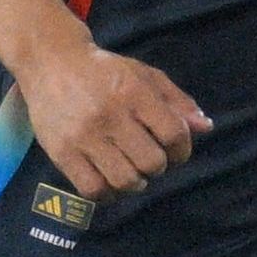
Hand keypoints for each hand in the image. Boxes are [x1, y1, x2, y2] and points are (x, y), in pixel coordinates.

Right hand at [14, 41, 214, 198]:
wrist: (51, 62)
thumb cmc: (105, 72)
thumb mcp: (145, 75)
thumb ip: (177, 101)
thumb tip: (206, 128)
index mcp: (134, 93)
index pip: (174, 134)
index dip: (182, 150)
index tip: (175, 151)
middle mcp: (109, 115)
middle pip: (152, 162)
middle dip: (159, 167)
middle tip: (150, 160)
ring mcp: (83, 136)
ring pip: (124, 180)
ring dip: (136, 183)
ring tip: (132, 172)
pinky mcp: (61, 152)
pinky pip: (92, 189)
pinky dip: (108, 194)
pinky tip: (110, 183)